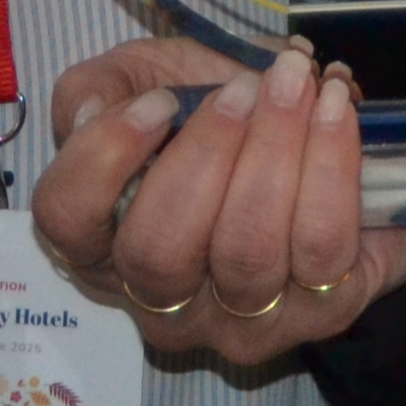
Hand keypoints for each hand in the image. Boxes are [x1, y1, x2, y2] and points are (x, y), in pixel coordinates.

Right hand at [30, 35, 405, 367]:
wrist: (310, 134)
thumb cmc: (209, 118)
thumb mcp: (139, 82)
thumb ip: (96, 89)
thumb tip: (90, 115)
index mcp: (103, 246)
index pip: (67, 223)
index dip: (105, 160)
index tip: (160, 101)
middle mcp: (164, 305)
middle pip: (159, 251)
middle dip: (206, 153)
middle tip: (245, 85)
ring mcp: (243, 323)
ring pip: (248, 251)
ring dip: (276, 150)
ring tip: (298, 82)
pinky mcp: (322, 315)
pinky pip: (324, 247)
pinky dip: (332, 165)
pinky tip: (337, 107)